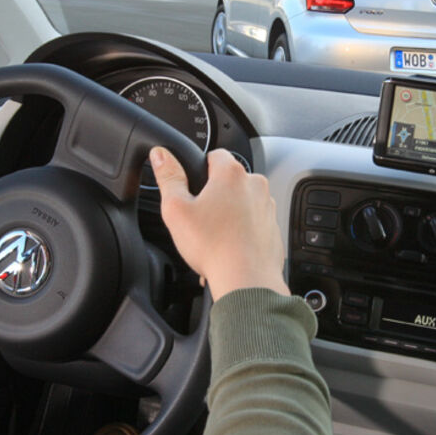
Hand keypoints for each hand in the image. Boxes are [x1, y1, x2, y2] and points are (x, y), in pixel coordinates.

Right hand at [152, 147, 286, 299]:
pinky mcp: (274, 227)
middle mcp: (255, 185)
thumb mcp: (177, 210)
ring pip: (242, 201)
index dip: (200, 169)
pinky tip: (228, 246)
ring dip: (229, 212)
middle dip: (214, 194)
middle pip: (229, 180)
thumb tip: (161, 155)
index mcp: (232, 174)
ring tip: (214, 235)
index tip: (193, 187)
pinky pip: (253, 222)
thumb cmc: (214, 247)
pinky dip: (242, 230)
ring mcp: (268, 207)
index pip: (215, 154)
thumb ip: (169, 177)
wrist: (246, 280)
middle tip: (200, 216)